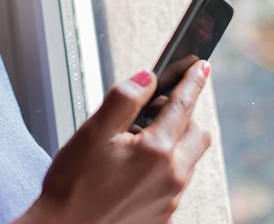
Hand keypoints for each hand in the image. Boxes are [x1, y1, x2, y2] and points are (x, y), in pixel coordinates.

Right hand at [15, 60, 212, 223]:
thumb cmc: (73, 185)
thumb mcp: (93, 132)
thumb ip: (124, 99)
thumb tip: (148, 78)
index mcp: (156, 151)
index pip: (183, 105)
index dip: (192, 81)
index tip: (200, 66)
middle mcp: (171, 177)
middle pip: (197, 133)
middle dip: (186, 114)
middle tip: (157, 106)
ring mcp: (170, 200)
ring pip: (189, 159)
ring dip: (175, 141)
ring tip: (139, 140)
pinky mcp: (163, 216)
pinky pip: (176, 182)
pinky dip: (166, 166)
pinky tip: (135, 168)